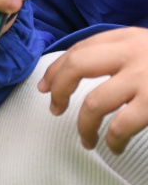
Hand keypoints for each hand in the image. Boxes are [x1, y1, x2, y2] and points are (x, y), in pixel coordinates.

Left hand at [38, 28, 147, 152]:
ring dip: (84, 126)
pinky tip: (113, 147)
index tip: (45, 86)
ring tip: (86, 140)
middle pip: (76, 66)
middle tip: (54, 109)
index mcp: (130, 37)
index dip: (57, 68)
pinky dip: (111, 141)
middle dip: (58, 89)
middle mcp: (134, 52)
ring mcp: (144, 77)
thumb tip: (84, 70)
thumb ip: (124, 54)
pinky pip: (120, 127)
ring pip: (94, 103)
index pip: (81, 48)